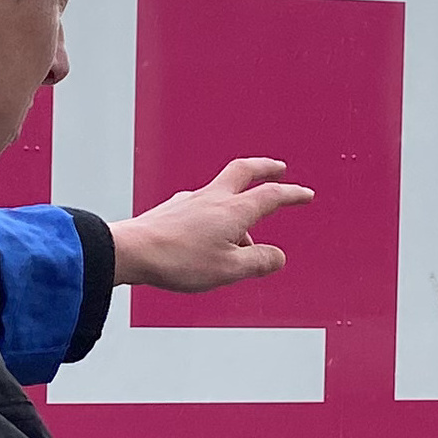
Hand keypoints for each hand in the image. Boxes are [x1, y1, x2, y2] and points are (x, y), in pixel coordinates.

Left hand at [108, 158, 314, 293]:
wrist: (131, 251)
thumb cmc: (179, 261)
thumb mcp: (228, 270)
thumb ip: (258, 263)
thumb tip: (277, 257)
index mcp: (234, 211)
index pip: (271, 196)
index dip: (292, 194)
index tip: (306, 194)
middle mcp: (213, 198)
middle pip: (244, 170)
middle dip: (265, 167)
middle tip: (278, 168)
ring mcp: (190, 201)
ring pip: (222, 193)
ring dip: (238, 205)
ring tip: (242, 242)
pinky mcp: (172, 209)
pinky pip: (201, 206)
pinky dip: (214, 214)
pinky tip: (206, 233)